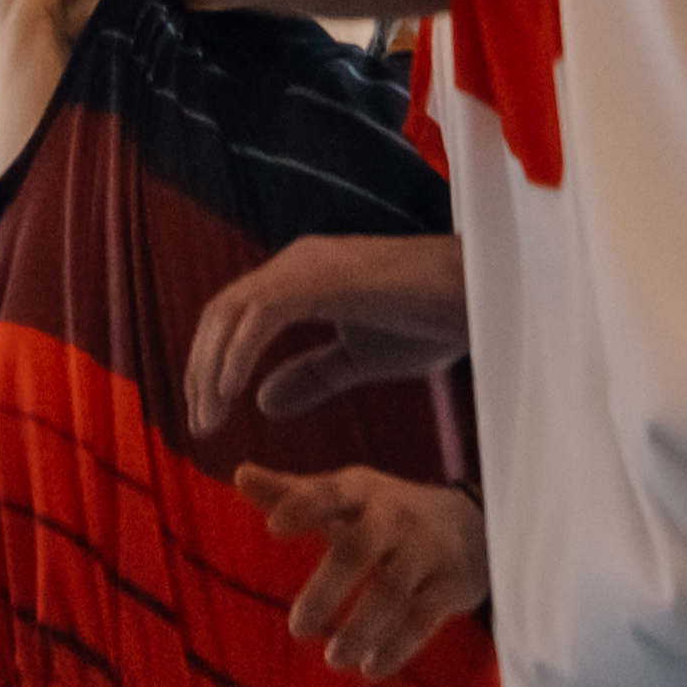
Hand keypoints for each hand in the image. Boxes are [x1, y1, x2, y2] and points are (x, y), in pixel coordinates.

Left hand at [186, 234, 470, 436]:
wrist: (487, 297)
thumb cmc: (434, 319)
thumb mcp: (360, 359)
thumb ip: (311, 376)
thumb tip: (262, 402)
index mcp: (302, 277)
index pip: (234, 316)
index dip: (211, 364)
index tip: (207, 415)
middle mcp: (298, 262)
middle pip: (222, 312)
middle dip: (201, 369)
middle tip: (200, 424)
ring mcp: (309, 263)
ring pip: (232, 310)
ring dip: (212, 367)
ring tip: (209, 417)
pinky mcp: (325, 276)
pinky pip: (263, 314)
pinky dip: (240, 355)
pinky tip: (234, 394)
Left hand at [239, 463, 489, 683]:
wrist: (471, 522)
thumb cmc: (385, 511)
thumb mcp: (345, 494)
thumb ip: (292, 492)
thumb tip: (240, 475)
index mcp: (360, 493)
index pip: (328, 493)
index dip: (301, 507)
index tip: (272, 528)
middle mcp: (394, 518)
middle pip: (359, 548)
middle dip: (327, 588)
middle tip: (297, 627)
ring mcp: (426, 551)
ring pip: (392, 591)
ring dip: (361, 628)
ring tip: (333, 658)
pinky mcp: (450, 586)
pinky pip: (424, 618)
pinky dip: (397, 647)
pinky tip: (371, 668)